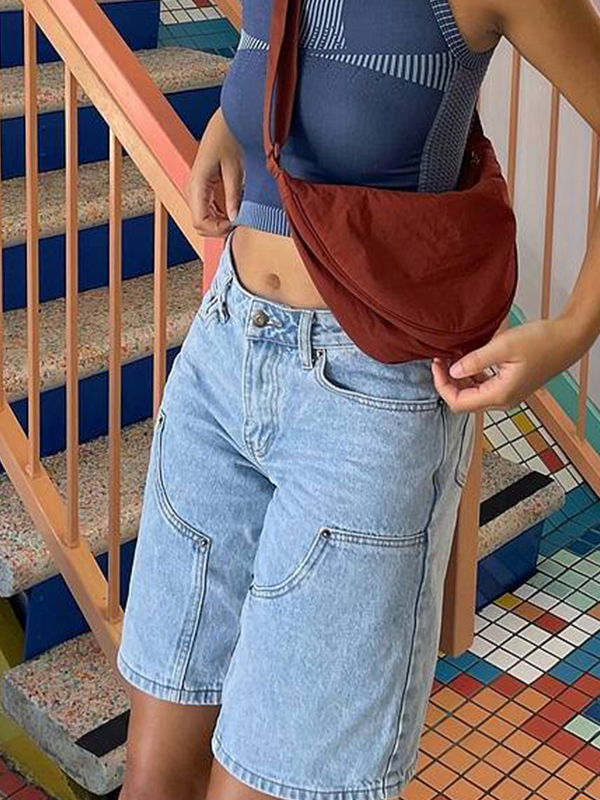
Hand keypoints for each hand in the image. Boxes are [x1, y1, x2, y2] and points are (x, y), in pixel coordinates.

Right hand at [184, 107, 244, 236]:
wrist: (226, 121)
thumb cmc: (229, 137)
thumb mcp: (235, 168)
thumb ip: (234, 196)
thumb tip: (236, 219)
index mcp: (197, 184)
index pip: (199, 221)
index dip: (218, 230)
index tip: (236, 226)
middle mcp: (192, 188)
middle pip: (199, 224)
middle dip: (219, 229)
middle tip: (240, 225)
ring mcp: (195, 189)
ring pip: (202, 219)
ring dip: (219, 224)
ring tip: (239, 219)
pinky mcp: (202, 188)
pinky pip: (207, 210)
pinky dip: (219, 216)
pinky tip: (234, 212)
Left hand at [430, 315, 588, 412]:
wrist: (567, 340)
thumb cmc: (542, 341)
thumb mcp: (503, 346)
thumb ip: (476, 360)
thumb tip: (454, 371)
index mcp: (499, 395)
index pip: (458, 402)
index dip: (442, 385)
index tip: (437, 365)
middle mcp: (502, 401)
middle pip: (463, 401)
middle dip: (448, 382)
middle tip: (441, 359)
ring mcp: (507, 395)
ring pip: (473, 395)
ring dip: (459, 379)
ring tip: (452, 357)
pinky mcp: (510, 387)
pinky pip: (483, 388)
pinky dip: (472, 377)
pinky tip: (469, 360)